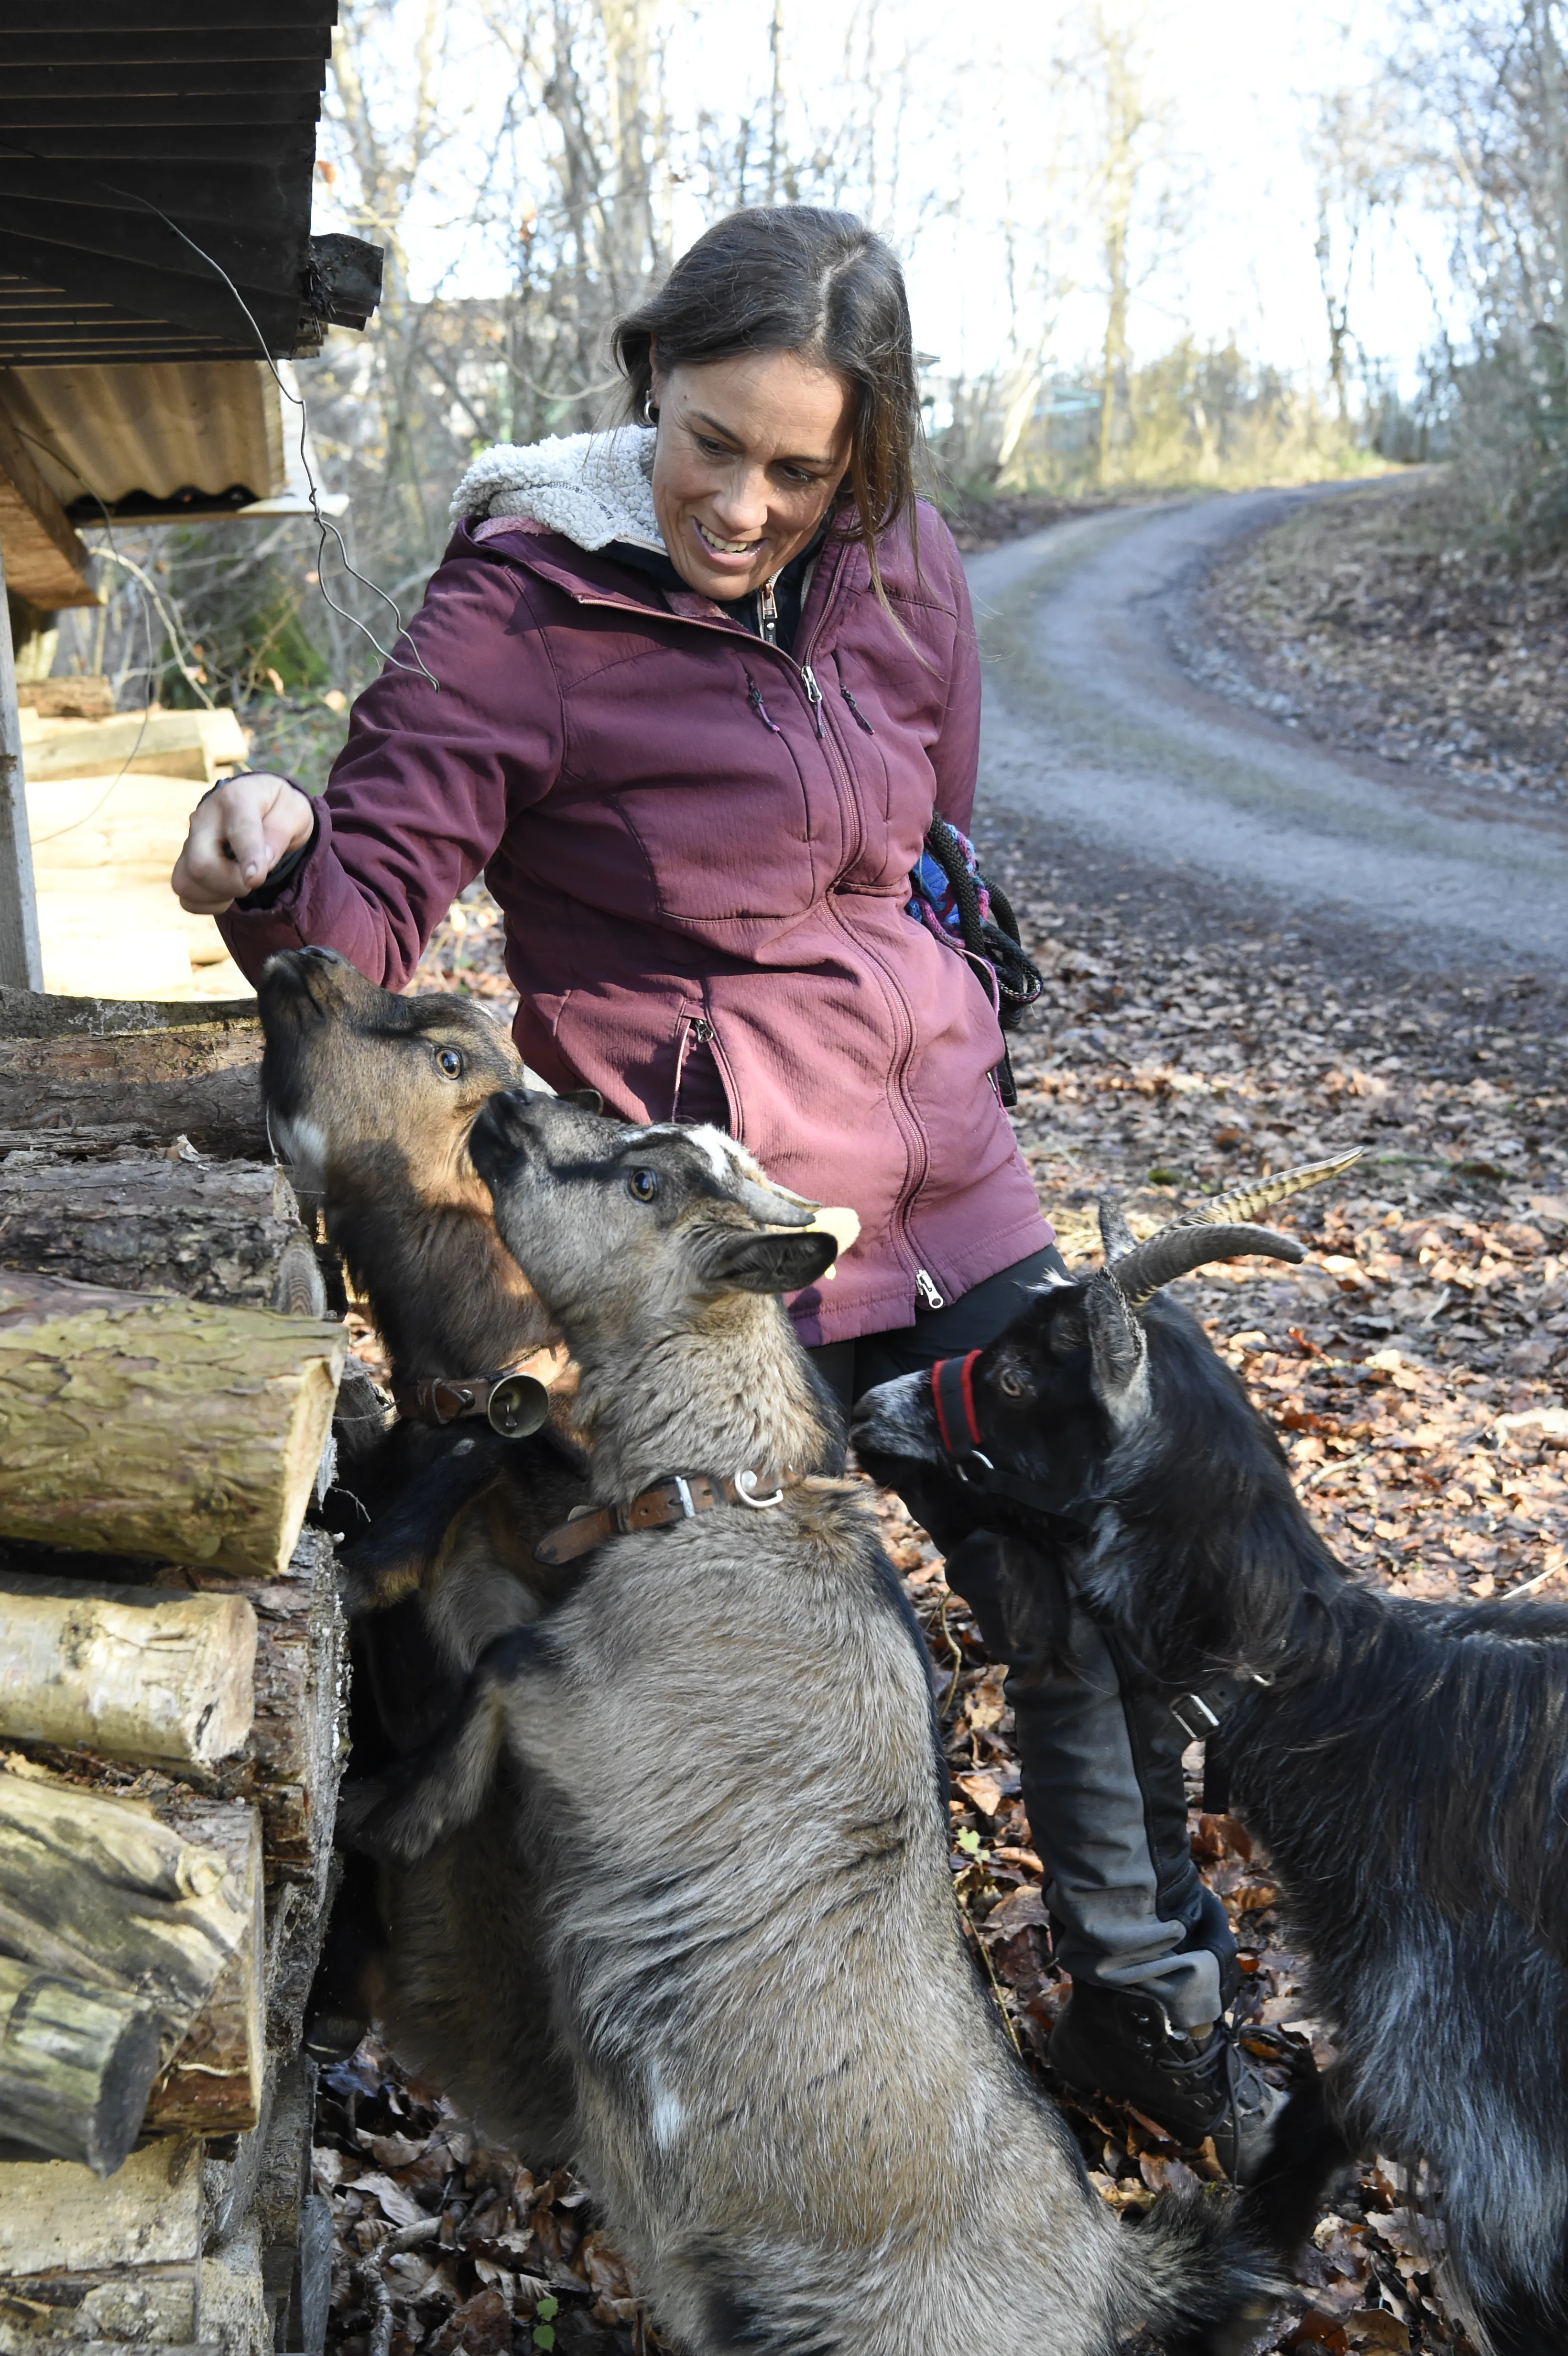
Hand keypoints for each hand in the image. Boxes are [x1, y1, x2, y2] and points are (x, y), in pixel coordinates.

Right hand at [172, 773, 315, 913]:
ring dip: (221, 893)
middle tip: (255, 879)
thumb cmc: (277, 809)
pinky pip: (188, 897)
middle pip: (201, 864)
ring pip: (188, 883)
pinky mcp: (184, 864)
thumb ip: (281, 832)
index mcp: (236, 798)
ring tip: (241, 879)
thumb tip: (265, 859)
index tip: (255, 879)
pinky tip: (227, 888)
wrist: (257, 807)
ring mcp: (189, 842)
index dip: (248, 857)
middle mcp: (204, 818)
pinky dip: (210, 902)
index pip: (239, 830)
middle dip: (231, 883)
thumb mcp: (295, 811)